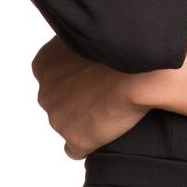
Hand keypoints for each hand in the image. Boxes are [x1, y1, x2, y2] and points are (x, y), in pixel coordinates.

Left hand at [31, 36, 151, 159]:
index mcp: (44, 65)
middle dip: (79, 101)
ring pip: (67, 125)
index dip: (76, 80)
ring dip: (85, 121)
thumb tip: (84, 52)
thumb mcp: (90, 36)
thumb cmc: (121, 47)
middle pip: (58, 103)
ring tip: (112, 110)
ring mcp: (58, 118)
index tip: (96, 78)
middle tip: (106, 94)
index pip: (52, 79)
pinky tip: (107, 131)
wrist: (142, 71)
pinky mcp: (77, 139)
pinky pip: (75, 150)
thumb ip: (77, 46)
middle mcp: (45, 92)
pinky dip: (88, 144)